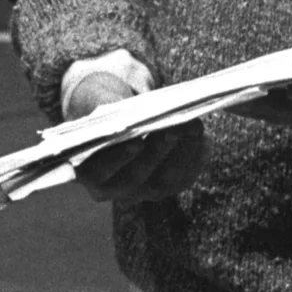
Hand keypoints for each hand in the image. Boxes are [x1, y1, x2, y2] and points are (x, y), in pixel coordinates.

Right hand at [69, 71, 206, 203]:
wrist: (118, 116)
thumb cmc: (105, 106)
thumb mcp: (98, 100)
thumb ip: (105, 107)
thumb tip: (126, 112)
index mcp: (86, 169)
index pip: (99, 170)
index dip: (118, 158)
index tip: (136, 141)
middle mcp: (112, 188)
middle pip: (136, 177)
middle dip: (157, 152)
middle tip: (174, 127)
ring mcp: (139, 191)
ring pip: (163, 181)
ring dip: (181, 153)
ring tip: (194, 126)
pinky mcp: (164, 186)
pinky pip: (182, 178)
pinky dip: (195, 158)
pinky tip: (205, 138)